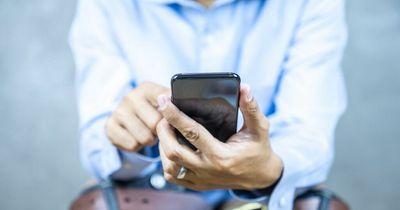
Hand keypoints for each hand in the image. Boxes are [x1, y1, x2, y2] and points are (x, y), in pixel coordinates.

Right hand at [106, 82, 169, 151]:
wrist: (129, 119)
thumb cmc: (155, 111)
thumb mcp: (165, 103)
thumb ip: (175, 104)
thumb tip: (189, 109)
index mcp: (147, 88)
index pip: (164, 100)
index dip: (171, 114)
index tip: (174, 120)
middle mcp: (130, 97)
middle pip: (155, 123)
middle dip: (161, 131)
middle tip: (159, 129)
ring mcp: (118, 111)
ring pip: (144, 137)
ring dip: (150, 140)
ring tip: (149, 133)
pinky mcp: (109, 126)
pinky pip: (132, 145)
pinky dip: (137, 146)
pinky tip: (137, 137)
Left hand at [156, 84, 282, 190]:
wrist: (260, 176)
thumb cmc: (258, 150)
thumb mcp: (259, 128)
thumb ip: (251, 108)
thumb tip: (244, 88)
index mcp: (221, 155)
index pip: (192, 132)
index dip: (175, 115)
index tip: (164, 101)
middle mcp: (208, 169)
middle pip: (173, 150)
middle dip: (163, 130)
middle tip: (163, 115)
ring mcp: (201, 180)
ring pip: (169, 166)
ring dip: (163, 146)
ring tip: (166, 130)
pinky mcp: (197, 185)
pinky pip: (173, 177)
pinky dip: (166, 162)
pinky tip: (170, 148)